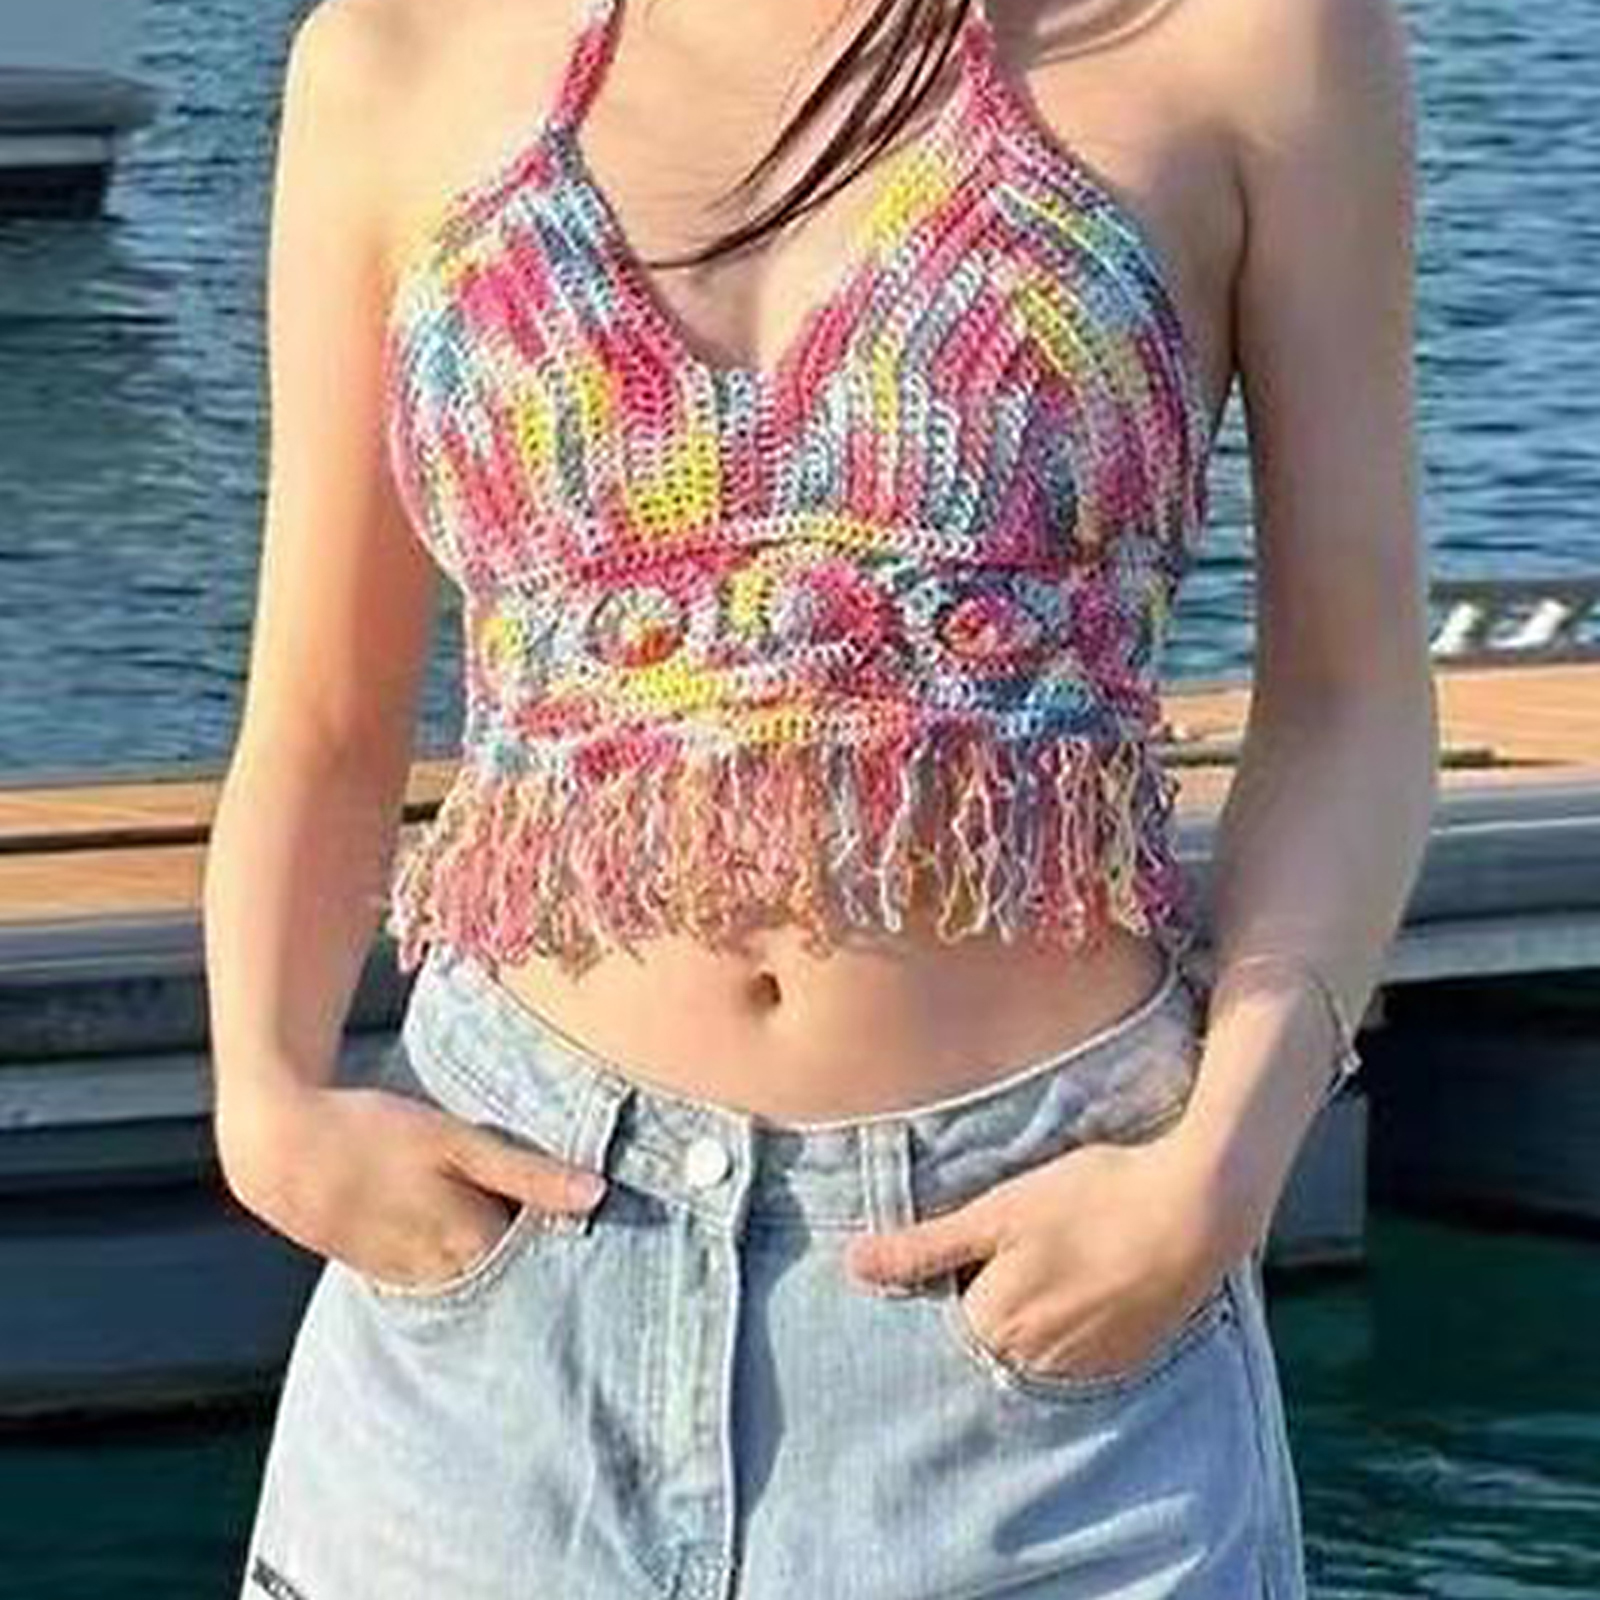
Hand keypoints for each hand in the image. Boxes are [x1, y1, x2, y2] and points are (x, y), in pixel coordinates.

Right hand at [215, 1073, 605, 1289]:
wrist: (279, 1146)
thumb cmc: (373, 1133)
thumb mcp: (457, 1142)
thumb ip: (527, 1173)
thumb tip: (597, 1193)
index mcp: (470, 1243)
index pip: (539, 1262)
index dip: (565, 1246)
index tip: (593, 1234)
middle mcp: (442, 1272)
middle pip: (505, 1278)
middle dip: (532, 1263)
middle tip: (564, 1240)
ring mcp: (406, 1275)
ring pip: (466, 1281)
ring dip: (489, 1267)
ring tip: (508, 1239)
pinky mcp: (378, 1267)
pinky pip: (428, 1279)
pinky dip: (447, 1266)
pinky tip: (453, 1240)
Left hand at [843, 1130, 1250, 1382]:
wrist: (1194, 1210)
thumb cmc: (1091, 1198)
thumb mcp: (999, 1211)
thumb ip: (926, 1247)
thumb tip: (854, 1266)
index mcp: (994, 1325)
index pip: (944, 1319)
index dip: (951, 1280)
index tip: (969, 1249)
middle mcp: (1035, 1362)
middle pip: (988, 1340)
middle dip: (988, 1303)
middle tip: (1017, 1251)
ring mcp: (1084, 1367)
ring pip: (1033, 1350)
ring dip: (1033, 1319)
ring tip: (1055, 1262)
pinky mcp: (1125, 1359)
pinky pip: (1079, 1355)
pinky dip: (1075, 1327)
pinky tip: (1088, 1282)